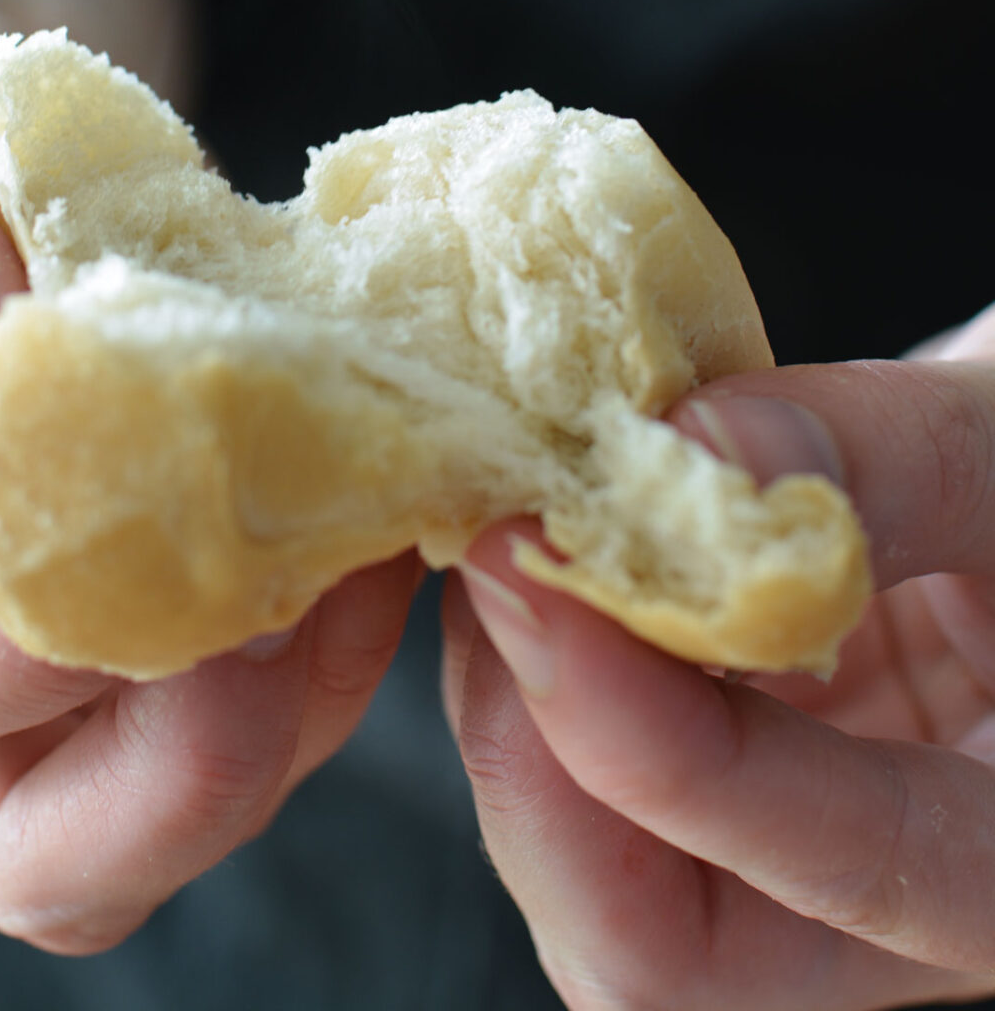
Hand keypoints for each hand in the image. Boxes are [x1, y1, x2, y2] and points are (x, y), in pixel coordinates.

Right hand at [0, 0, 418, 952]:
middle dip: (183, 760)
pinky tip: (382, 501)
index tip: (145, 561)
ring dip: (293, 693)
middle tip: (294, 607)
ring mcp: (49, 633)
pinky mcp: (167, 587)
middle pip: (32, 835)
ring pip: (170, 785)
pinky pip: (258, 689)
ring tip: (366, 527)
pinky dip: (335, 629)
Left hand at [443, 337, 994, 1009]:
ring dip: (519, 709)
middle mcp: (902, 904)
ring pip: (600, 878)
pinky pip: (585, 777)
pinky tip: (542, 551)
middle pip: (672, 955)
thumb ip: (883, 459)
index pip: (854, 870)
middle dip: (547, 768)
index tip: (552, 588)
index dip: (673, 758)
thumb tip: (686, 452)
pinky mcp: (729, 762)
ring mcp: (797, 841)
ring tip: (513, 543)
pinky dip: (542, 665)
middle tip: (505, 569)